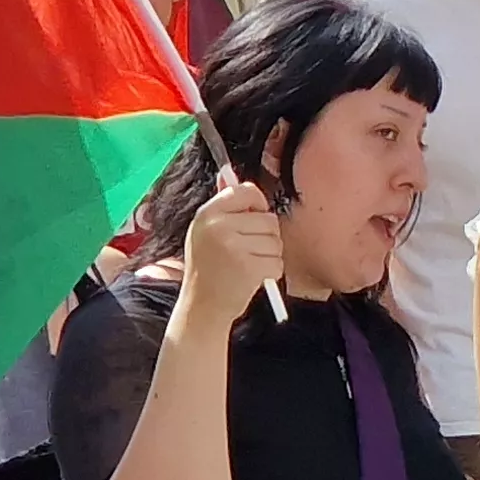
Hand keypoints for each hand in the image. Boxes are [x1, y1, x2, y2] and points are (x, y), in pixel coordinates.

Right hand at [180, 174, 282, 320]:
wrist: (202, 307)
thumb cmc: (208, 269)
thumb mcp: (204, 232)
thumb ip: (222, 205)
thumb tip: (228, 172)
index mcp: (207, 214)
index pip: (246, 191)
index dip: (257, 204)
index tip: (254, 218)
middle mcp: (218, 227)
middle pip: (268, 219)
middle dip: (266, 237)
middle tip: (247, 251)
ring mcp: (233, 247)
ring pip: (276, 241)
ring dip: (269, 256)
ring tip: (247, 265)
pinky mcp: (249, 267)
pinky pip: (277, 262)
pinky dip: (271, 272)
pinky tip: (252, 278)